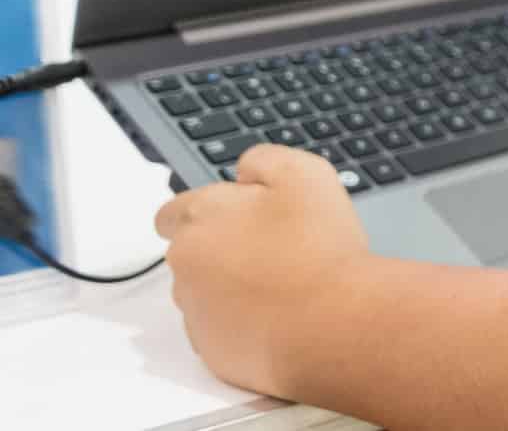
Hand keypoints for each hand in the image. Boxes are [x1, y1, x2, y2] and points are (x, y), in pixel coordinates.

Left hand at [154, 145, 373, 399]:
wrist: (331, 324)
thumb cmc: (318, 248)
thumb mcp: (304, 173)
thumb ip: (264, 159)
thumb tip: (244, 171)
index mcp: (200, 217)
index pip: (173, 211)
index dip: (208, 211)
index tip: (242, 217)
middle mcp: (185, 265)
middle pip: (191, 251)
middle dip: (223, 247)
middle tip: (276, 247)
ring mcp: (195, 311)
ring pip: (203, 291)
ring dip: (230, 285)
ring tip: (283, 283)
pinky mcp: (211, 351)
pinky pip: (219, 329)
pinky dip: (241, 321)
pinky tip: (279, 314)